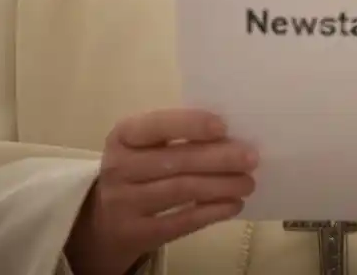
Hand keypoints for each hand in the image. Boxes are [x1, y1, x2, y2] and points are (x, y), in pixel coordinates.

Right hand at [65, 108, 257, 274]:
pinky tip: (233, 205)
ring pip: (181, 191)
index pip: (157, 125)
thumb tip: (233, 136)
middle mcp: (118, 168)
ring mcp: (124, 203)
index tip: (223, 127)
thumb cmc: (141, 168)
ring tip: (248, 183)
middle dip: (219, 158)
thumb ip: (180, 135)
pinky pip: (179, 222)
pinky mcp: (135, 233)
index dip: (191, 124)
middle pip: (176, 161)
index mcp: (123, 135)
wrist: (104, 219)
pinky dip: (211, 213)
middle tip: (252, 158)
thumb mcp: (148, 145)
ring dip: (221, 185)